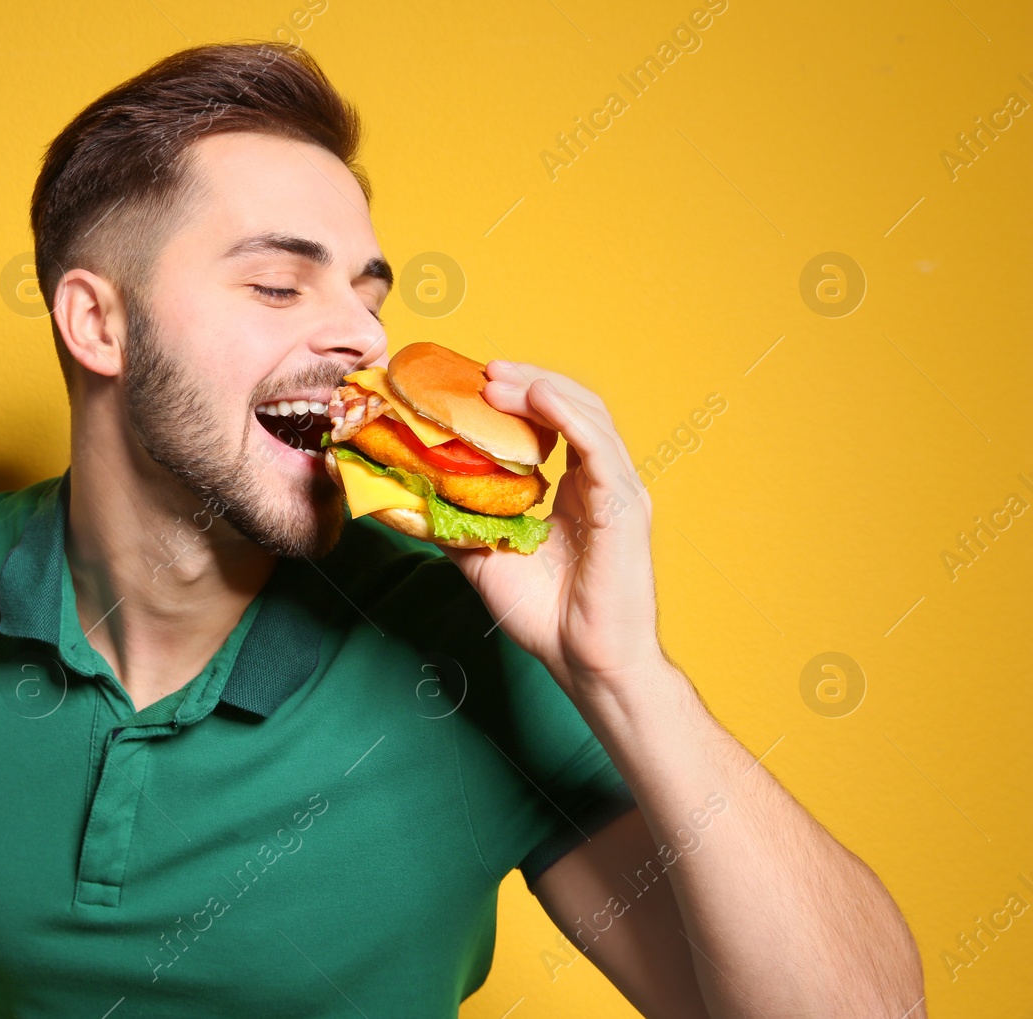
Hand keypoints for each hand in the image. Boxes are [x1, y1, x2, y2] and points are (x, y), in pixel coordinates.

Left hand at [438, 361, 662, 700]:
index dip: (517, 397)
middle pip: (571, 407)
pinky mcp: (624, 508)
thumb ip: (456, 520)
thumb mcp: (485, 556)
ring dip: (540, 388)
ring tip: (498, 379)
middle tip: (482, 372)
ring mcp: (618, 492)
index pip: (554, 422)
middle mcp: (603, 482)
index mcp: (578, 490)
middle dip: (525, 381)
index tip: (473, 384)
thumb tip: (410, 493)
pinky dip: (568, 416)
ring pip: (587, 416)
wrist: (584, 663)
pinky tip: (536, 397)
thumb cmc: (546, 616)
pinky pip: (599, 447)